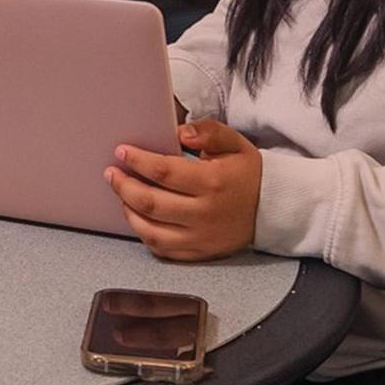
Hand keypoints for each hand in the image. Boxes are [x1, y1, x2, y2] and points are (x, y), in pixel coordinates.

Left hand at [104, 120, 261, 260]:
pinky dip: (144, 234)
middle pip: (150, 203)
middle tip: (111, 173)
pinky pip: (162, 249)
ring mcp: (201, 237)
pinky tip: (137, 217)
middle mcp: (204, 213)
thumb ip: (208, 132)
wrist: (272, 209)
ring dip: (128, 211)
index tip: (121, 151)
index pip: (163, 171)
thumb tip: (180, 133)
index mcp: (212, 182)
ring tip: (121, 194)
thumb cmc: (248, 173)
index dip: (137, 161)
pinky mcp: (199, 253)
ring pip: (150, 231)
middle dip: (123, 186)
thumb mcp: (234, 143)